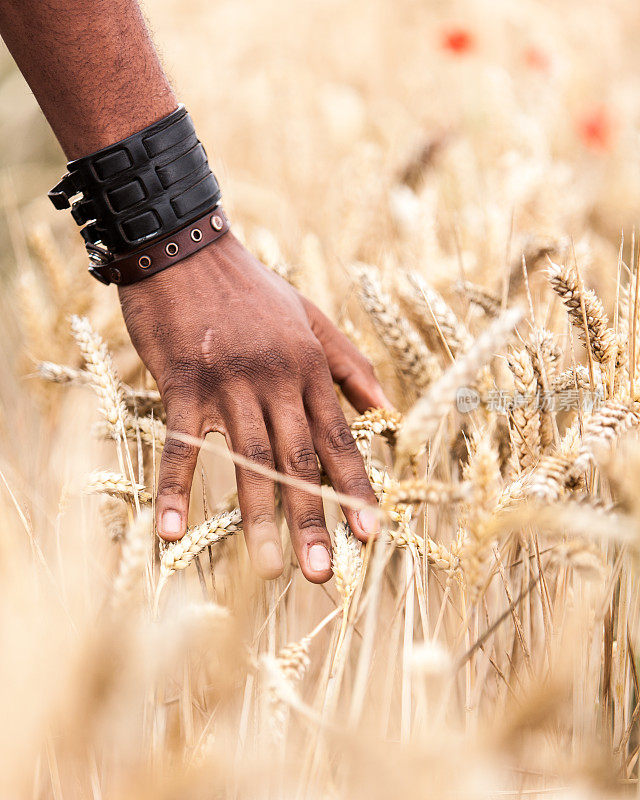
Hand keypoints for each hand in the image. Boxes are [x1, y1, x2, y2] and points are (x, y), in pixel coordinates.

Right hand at [118, 232, 389, 582]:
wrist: (184, 245)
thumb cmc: (247, 288)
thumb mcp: (309, 315)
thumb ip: (349, 362)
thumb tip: (388, 408)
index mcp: (307, 366)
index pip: (337, 436)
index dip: (354, 486)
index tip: (371, 533)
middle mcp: (275, 378)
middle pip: (298, 458)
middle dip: (313, 517)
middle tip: (323, 572)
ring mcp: (228, 381)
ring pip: (249, 457)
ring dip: (258, 516)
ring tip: (268, 570)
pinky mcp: (183, 380)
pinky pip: (179, 442)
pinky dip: (175, 487)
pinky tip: (171, 531)